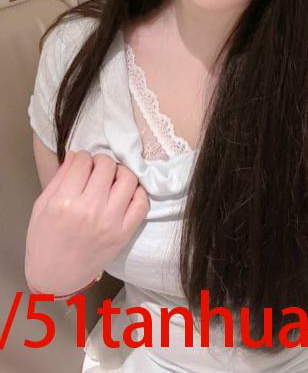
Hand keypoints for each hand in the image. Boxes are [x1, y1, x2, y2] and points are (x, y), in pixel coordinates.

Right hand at [25, 150, 149, 295]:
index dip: (83, 158)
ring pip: (128, 178)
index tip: (82, 164)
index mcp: (64, 202)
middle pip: (107, 165)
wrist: (55, 277)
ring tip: (111, 181)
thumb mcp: (41, 206)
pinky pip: (142, 203)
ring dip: (119, 173)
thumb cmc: (44, 240)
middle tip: (96, 171)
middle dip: (101, 162)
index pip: (83, 161)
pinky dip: (136, 192)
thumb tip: (77, 154)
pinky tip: (124, 194)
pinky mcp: (124, 234)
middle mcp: (90, 210)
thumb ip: (60, 178)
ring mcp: (110, 222)